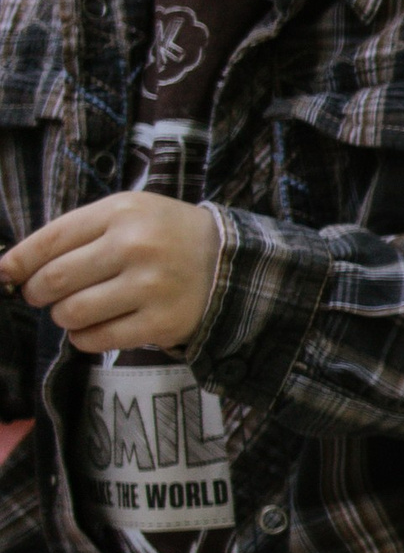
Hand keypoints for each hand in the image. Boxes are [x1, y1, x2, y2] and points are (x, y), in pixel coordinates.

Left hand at [1, 195, 217, 352]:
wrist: (232, 264)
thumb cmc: (168, 237)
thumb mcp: (129, 215)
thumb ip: (78, 233)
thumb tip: (15, 268)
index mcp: (122, 213)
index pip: (51, 240)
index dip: (18, 261)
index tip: (5, 274)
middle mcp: (135, 247)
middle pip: (56, 279)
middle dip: (38, 292)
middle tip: (43, 296)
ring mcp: (150, 287)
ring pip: (73, 312)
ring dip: (63, 317)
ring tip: (75, 311)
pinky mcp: (161, 323)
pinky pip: (98, 339)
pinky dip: (84, 338)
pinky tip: (92, 330)